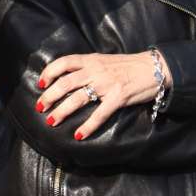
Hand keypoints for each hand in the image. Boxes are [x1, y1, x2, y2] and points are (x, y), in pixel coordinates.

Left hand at [34, 51, 172, 140]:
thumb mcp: (105, 60)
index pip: (63, 62)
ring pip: (77, 98)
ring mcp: (106, 84)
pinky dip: (88, 126)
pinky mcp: (118, 98)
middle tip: (40, 107)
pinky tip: (79, 135)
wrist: (155, 68)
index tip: (40, 83)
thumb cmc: (129, 66)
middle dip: (49, 96)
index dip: (49, 72)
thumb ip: (88, 66)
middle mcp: (96, 70)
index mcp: (91, 60)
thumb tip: (69, 76)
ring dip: (62, 111)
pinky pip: (99, 114)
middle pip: (65, 83)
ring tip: (52, 121)